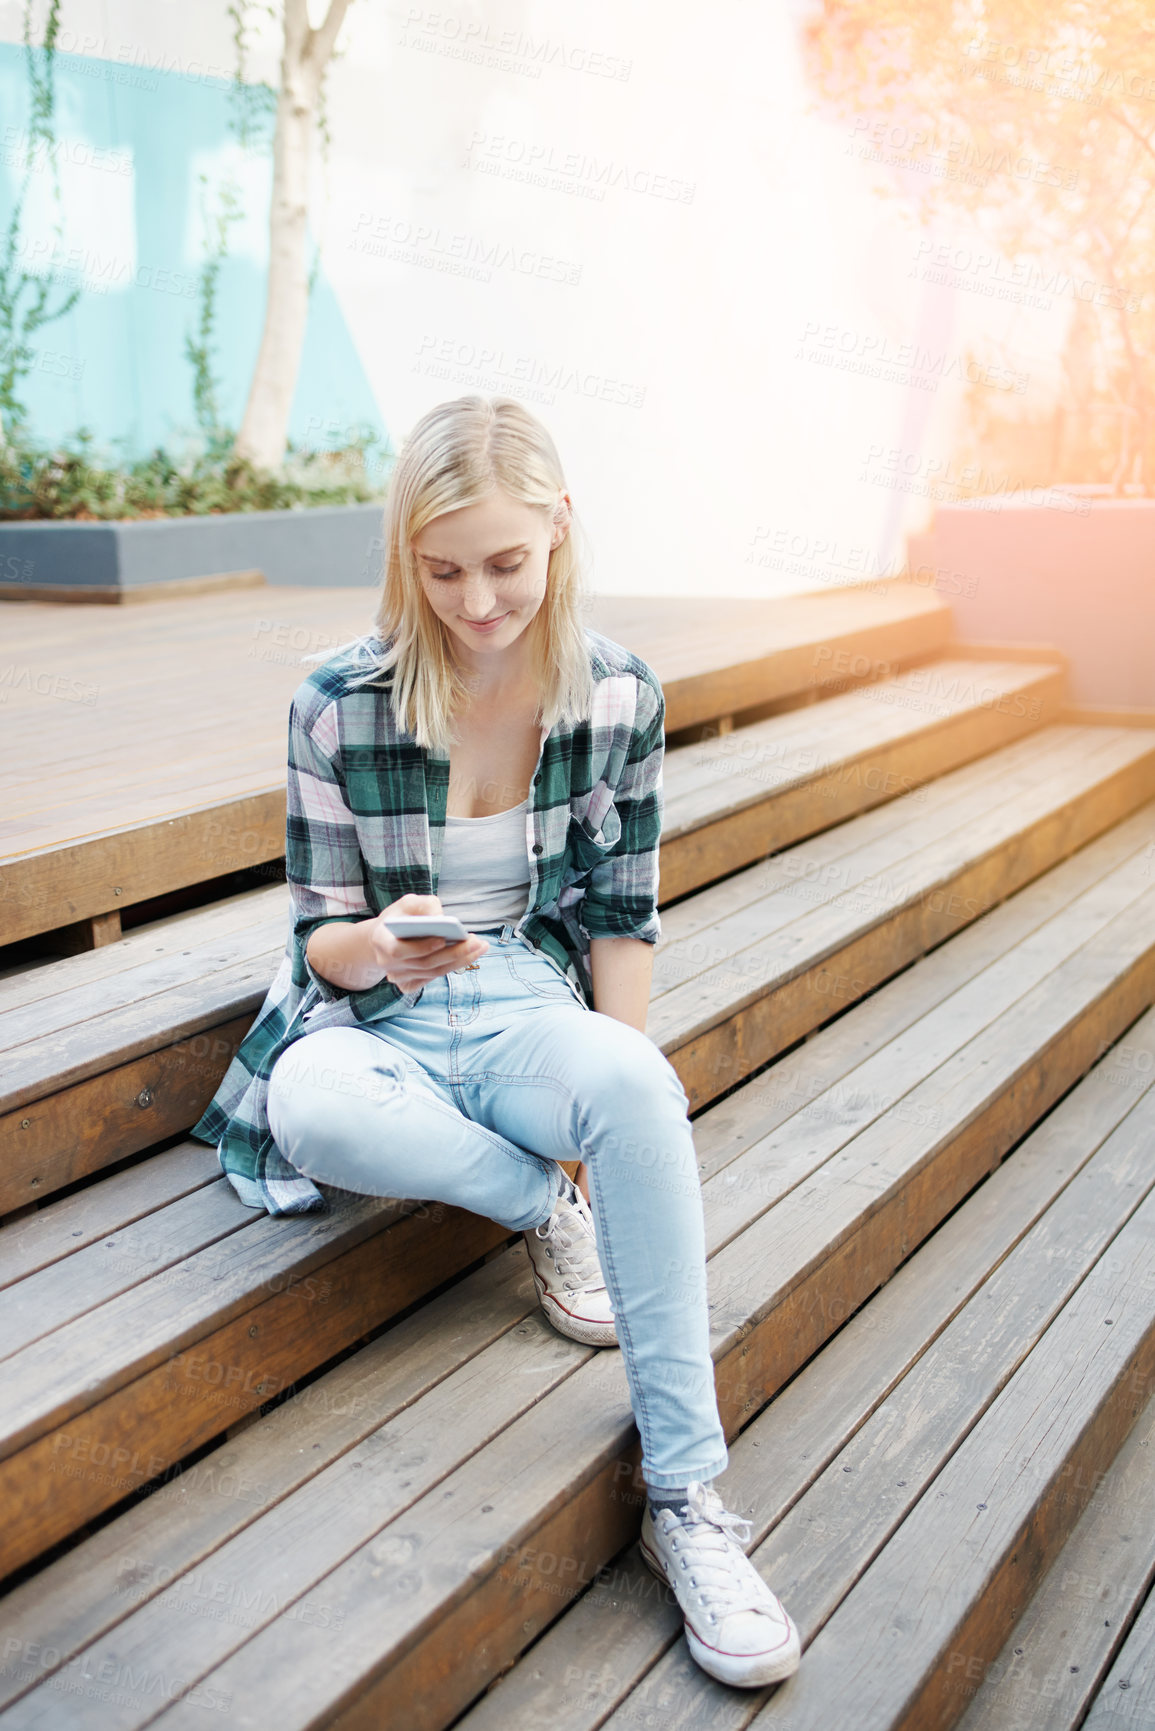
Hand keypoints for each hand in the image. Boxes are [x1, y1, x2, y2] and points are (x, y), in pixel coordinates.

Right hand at [369, 893, 487, 992]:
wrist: (386, 937)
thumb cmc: (400, 916)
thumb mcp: (409, 902)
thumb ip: (424, 904)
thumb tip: (441, 917)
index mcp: (380, 940)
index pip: (397, 950)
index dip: (420, 947)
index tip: (441, 939)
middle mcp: (386, 963)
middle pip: (423, 964)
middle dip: (453, 953)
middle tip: (476, 941)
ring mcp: (397, 976)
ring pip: (432, 973)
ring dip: (459, 961)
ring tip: (480, 946)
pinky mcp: (408, 984)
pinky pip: (434, 977)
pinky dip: (454, 966)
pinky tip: (471, 955)